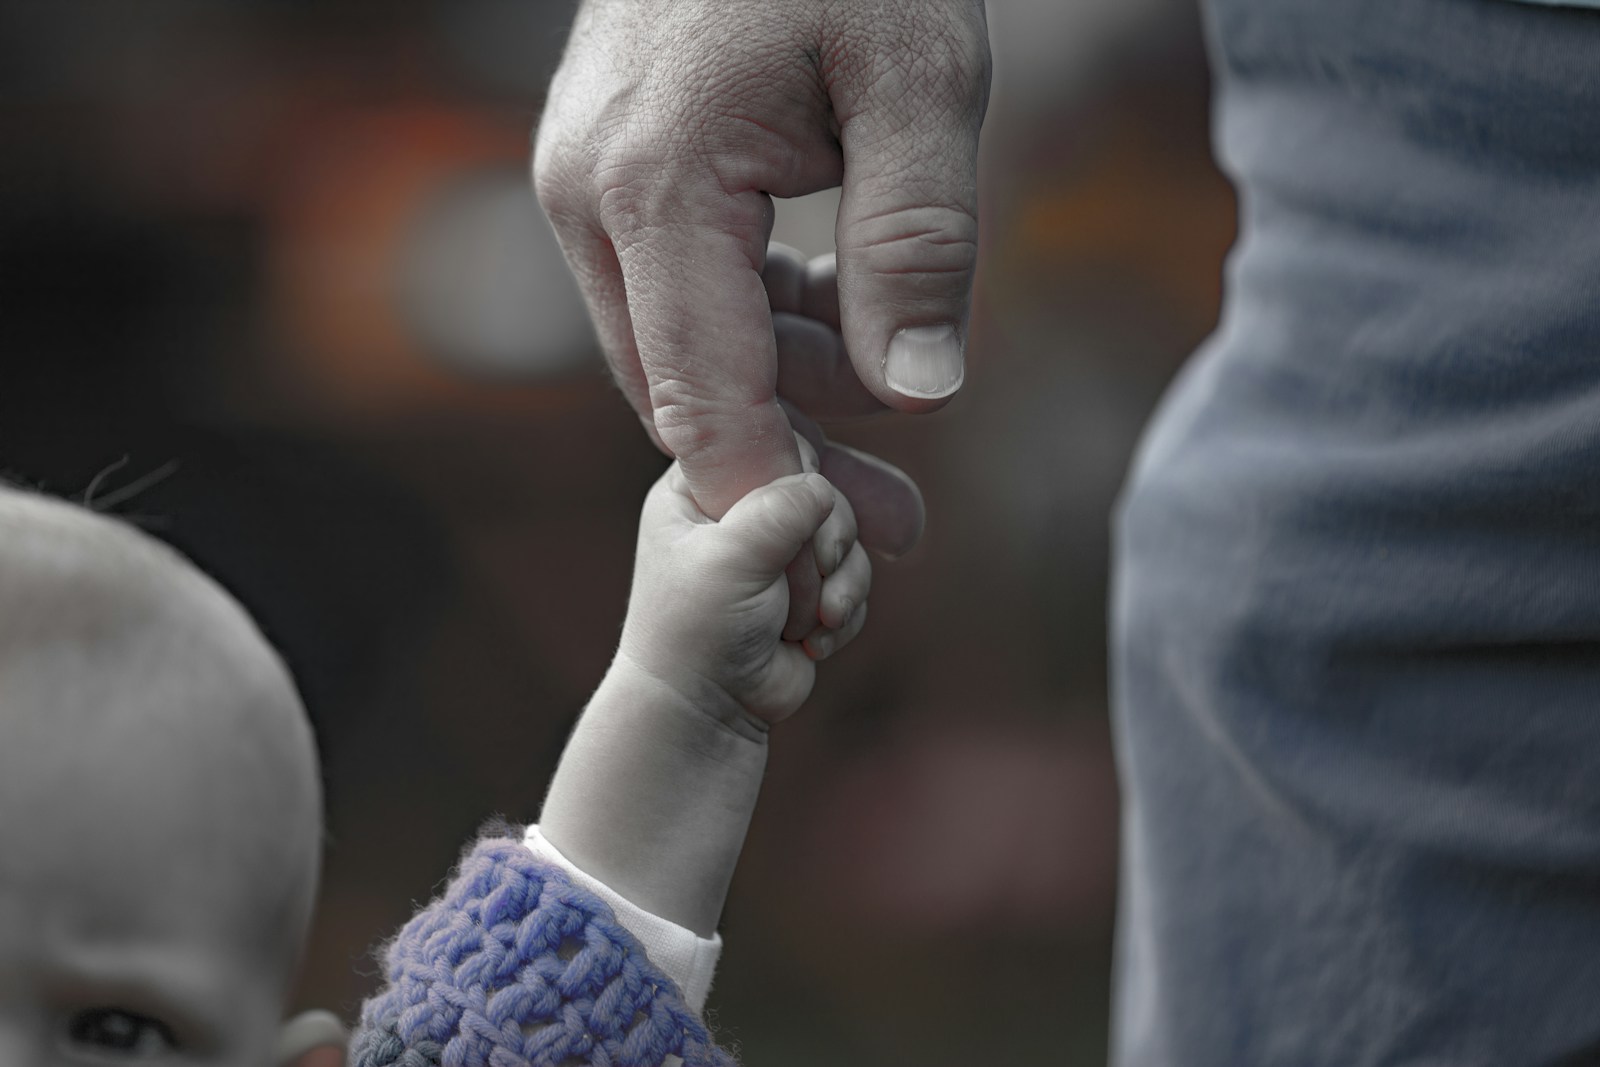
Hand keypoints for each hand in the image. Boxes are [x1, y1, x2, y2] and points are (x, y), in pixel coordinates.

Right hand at [534, 0, 988, 627]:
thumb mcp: (920, 78)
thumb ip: (917, 239)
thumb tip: (920, 396)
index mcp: (654, 184)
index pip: (700, 396)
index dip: (767, 496)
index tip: (834, 570)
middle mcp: (591, 199)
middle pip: (682, 390)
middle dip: (791, 464)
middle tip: (903, 529)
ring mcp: (588, 185)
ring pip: (680, 351)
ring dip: (784, 400)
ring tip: (902, 436)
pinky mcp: (614, 175)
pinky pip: (680, 296)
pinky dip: (761, 333)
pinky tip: (849, 339)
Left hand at [619, 438, 870, 726]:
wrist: (704, 713)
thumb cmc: (698, 630)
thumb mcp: (732, 555)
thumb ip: (784, 507)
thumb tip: (826, 488)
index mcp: (697, 488)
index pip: (769, 442)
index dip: (798, 478)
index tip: (794, 522)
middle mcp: (737, 514)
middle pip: (820, 492)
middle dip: (827, 543)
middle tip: (812, 577)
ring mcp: (773, 555)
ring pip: (844, 539)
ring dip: (839, 585)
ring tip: (809, 623)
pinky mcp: (805, 592)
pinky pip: (851, 580)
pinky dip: (841, 613)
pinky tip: (810, 644)